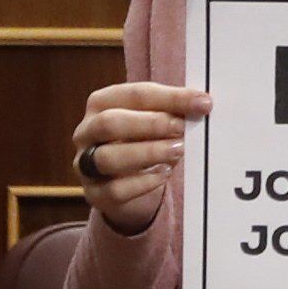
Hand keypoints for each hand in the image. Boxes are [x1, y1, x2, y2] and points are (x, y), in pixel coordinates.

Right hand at [73, 78, 211, 232]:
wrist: (125, 181)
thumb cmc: (141, 140)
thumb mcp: (153, 120)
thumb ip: (171, 111)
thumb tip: (201, 105)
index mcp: (102, 103)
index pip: (135, 95)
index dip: (171, 97)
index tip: (202, 102)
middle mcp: (87, 131)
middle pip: (110, 123)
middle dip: (151, 124)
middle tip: (182, 128)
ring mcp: (85, 164)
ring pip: (108, 157)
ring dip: (147, 152)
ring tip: (177, 150)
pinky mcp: (94, 194)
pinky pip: (115, 190)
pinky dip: (143, 182)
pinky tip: (164, 173)